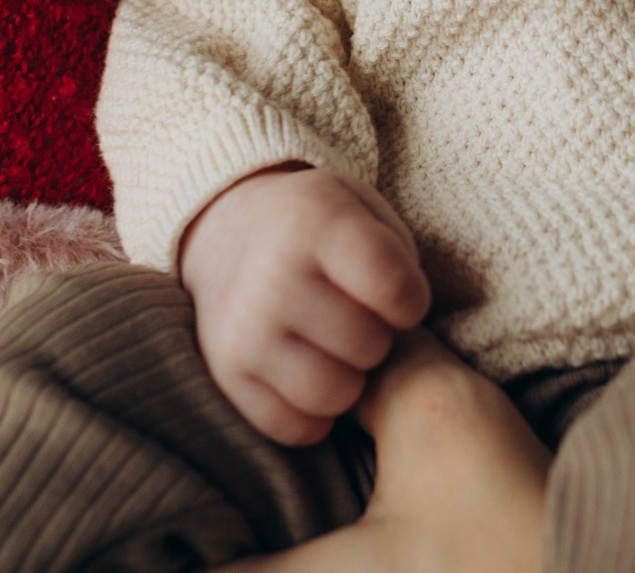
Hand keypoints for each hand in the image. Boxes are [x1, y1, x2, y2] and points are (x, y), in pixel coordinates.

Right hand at [177, 166, 432, 443]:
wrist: (224, 228)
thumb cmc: (315, 225)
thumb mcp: (361, 207)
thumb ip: (397, 257)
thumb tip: (406, 328)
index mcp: (315, 223)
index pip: (394, 288)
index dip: (410, 300)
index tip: (396, 294)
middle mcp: (274, 277)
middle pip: (369, 345)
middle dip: (377, 337)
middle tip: (358, 318)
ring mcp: (245, 331)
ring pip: (334, 395)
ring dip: (347, 378)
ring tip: (334, 347)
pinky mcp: (226, 373)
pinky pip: (294, 427)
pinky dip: (312, 413)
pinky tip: (308, 373)